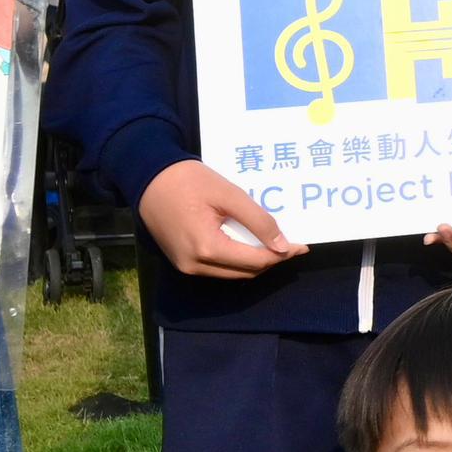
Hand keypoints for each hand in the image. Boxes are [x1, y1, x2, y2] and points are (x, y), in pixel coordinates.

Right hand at [142, 163, 294, 276]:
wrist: (148, 177)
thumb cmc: (188, 180)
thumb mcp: (228, 194)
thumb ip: (257, 220)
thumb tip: (282, 246)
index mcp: (206, 248)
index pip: (255, 261)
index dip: (282, 255)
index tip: (303, 246)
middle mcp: (195, 265)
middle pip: (246, 272)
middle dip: (271, 260)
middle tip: (291, 244)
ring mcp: (186, 266)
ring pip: (232, 274)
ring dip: (254, 262)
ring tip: (273, 243)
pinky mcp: (182, 262)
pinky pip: (217, 268)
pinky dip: (236, 260)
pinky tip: (249, 243)